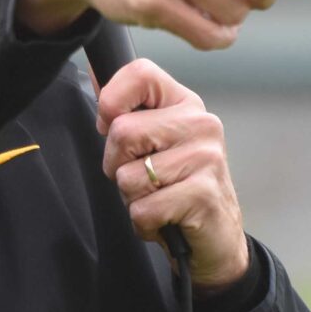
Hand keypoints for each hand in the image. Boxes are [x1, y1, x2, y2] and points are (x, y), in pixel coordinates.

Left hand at [98, 59, 247, 290]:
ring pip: (128, 176)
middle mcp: (201, 123)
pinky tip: (167, 220)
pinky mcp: (203, 194)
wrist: (215, 239)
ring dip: (133, 198)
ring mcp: (206, 157)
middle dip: (117, 166)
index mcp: (185, 103)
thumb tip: (95, 73)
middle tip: (143, 180)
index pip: (140, 73)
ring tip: (159, 199)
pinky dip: (144, 223)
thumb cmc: (176, 188)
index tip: (112, 127)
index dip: (111, 101)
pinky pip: (142, 209)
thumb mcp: (152, 143)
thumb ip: (125, 111)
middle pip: (122, 132)